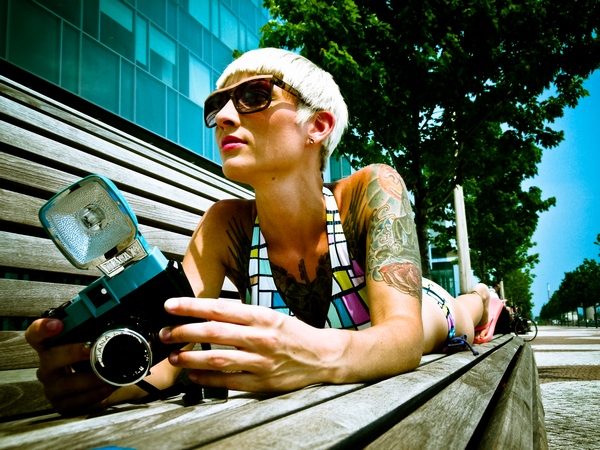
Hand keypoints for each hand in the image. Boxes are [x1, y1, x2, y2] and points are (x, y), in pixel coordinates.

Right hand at [25, 319, 114, 414]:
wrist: (93, 388)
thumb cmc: (89, 362)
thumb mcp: (89, 347)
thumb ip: (94, 335)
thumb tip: (114, 324)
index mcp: (51, 348)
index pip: (36, 335)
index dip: (42, 328)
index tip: (57, 325)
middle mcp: (48, 367)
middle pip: (50, 358)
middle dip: (71, 352)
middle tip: (91, 350)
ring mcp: (52, 387)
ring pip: (65, 384)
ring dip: (89, 379)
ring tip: (107, 376)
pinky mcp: (61, 404)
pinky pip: (75, 401)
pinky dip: (94, 394)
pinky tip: (106, 388)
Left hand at [159, 298, 345, 391]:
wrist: (322, 356)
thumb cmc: (294, 333)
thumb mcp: (270, 315)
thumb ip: (242, 316)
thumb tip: (210, 313)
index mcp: (261, 316)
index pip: (219, 308)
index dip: (192, 306)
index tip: (170, 305)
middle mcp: (259, 336)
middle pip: (213, 332)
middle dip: (184, 332)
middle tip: (165, 333)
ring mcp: (260, 361)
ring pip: (218, 358)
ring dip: (191, 358)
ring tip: (174, 356)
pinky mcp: (262, 382)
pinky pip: (229, 381)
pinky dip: (208, 379)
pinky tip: (194, 376)